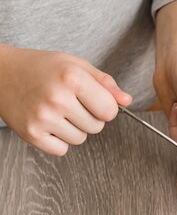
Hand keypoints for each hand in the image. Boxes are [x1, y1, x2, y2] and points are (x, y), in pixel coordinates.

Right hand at [0, 45, 131, 155]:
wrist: (1, 73)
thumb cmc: (42, 68)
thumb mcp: (76, 65)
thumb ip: (105, 83)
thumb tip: (127, 101)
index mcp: (72, 78)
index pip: (110, 111)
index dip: (105, 107)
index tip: (94, 100)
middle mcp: (57, 98)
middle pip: (97, 127)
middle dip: (89, 117)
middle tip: (71, 103)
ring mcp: (42, 118)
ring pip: (80, 139)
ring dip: (74, 129)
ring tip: (57, 111)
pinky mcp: (31, 134)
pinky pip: (61, 150)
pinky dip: (58, 140)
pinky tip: (48, 122)